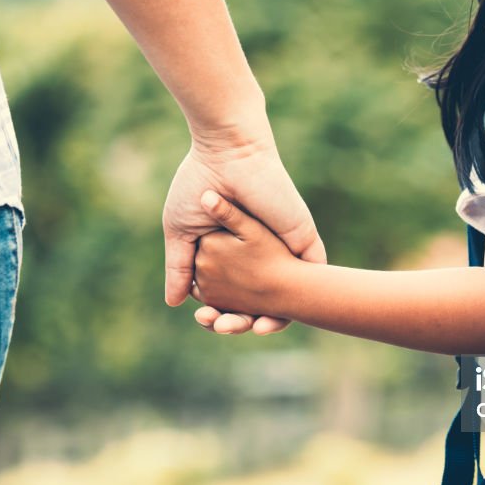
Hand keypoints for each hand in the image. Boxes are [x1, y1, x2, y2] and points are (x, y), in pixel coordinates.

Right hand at [163, 123, 324, 333]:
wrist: (229, 155)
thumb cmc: (199, 186)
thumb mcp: (182, 233)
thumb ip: (180, 267)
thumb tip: (174, 303)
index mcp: (232, 253)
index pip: (229, 295)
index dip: (219, 313)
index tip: (205, 320)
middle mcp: (259, 256)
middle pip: (256, 303)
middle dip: (241, 322)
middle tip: (222, 328)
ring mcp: (283, 251)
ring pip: (285, 299)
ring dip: (269, 320)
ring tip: (250, 329)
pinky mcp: (303, 242)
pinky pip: (311, 281)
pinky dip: (299, 304)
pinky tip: (279, 320)